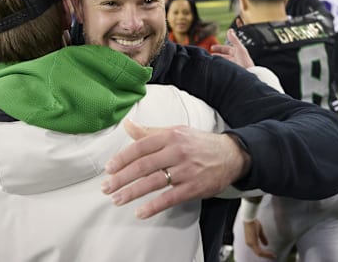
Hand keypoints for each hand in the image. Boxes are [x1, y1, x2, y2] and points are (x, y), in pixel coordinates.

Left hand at [101, 120, 250, 218]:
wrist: (231, 155)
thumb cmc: (198, 143)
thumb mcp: (174, 132)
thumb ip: (149, 132)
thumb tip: (127, 124)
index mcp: (170, 136)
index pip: (140, 147)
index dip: (122, 158)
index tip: (109, 168)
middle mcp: (177, 151)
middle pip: (143, 165)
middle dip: (122, 178)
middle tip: (106, 187)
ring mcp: (186, 170)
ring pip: (153, 182)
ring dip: (132, 192)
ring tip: (117, 199)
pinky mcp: (194, 187)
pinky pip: (170, 198)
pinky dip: (153, 206)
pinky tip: (140, 212)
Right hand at [211, 29, 254, 68]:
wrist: (248, 75)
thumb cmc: (245, 62)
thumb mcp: (239, 49)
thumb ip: (234, 39)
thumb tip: (230, 30)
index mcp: (238, 52)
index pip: (226, 49)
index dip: (219, 48)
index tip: (211, 48)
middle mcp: (235, 59)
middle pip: (224, 55)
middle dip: (216, 55)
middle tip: (208, 55)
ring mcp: (234, 66)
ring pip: (223, 62)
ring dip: (217, 61)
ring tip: (210, 62)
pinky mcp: (232, 72)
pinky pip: (223, 68)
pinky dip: (218, 67)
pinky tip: (214, 67)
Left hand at [244, 219, 275, 258]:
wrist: (250, 218)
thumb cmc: (253, 222)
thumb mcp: (259, 231)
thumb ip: (262, 238)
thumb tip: (266, 244)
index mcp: (250, 241)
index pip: (257, 250)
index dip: (264, 253)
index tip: (271, 254)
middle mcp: (249, 244)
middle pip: (258, 253)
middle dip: (266, 255)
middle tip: (274, 256)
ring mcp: (250, 243)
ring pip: (259, 253)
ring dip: (267, 255)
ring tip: (273, 256)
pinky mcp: (252, 243)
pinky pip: (259, 251)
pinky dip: (265, 253)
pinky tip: (271, 254)